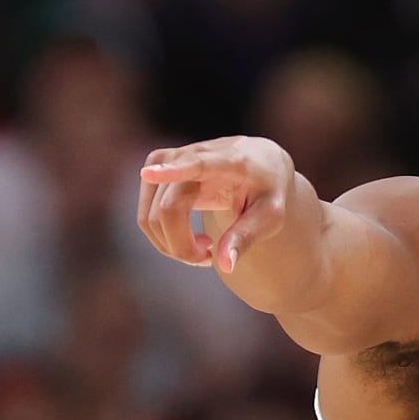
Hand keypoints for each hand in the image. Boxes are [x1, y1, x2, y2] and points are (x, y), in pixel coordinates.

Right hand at [138, 136, 295, 272]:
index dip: (173, 171)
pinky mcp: (156, 168)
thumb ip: (247, 236)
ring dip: (171, 244)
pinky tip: (190, 239)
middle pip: (169, 209)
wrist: (260, 163)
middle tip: (209, 259)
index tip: (149, 174)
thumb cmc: (267, 190)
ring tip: (205, 248)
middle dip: (182, 246)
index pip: (198, 164)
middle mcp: (193, 153)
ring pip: (150, 215)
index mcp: (230, 160)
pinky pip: (146, 214)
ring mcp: (169, 159)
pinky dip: (163, 236)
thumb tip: (225, 265)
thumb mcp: (271, 215)